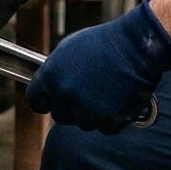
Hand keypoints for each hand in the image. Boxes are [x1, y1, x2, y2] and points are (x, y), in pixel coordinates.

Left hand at [27, 4, 170, 133]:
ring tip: (107, 93)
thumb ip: (55, 70)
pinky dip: (112, 119)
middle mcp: (64, 94)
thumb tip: (50, 84)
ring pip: (84, 123)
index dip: (44, 102)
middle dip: (71, 108)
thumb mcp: (69, 48)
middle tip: (87, 95)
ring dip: (93, 114)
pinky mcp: (106, 119)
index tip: (51, 102)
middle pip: (60, 115)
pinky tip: (118, 100)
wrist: (135, 46)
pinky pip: (105, 128)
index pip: (35, 101)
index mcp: (50, 75)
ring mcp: (85, 108)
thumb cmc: (104, 42)